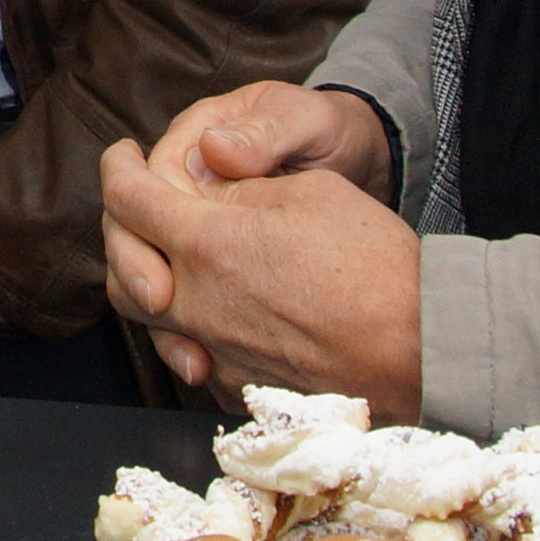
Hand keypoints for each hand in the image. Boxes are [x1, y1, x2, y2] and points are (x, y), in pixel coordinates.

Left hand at [98, 81, 417, 414]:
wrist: (422, 345)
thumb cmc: (374, 263)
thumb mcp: (306, 192)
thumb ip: (236, 189)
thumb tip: (199, 191)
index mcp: (208, 244)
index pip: (128, 198)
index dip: (117, 168)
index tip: (122, 155)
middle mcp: (195, 304)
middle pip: (121, 267)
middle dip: (120, 230)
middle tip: (136, 206)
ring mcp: (213, 351)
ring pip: (147, 317)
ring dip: (145, 280)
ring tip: (164, 254)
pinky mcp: (234, 384)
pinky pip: (188, 351)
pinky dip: (184, 324)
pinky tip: (208, 305)